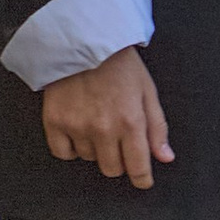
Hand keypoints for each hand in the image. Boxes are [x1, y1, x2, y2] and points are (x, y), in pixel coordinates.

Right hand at [39, 44, 173, 186]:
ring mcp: (77, 126)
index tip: (142, 180)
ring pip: (89, 159)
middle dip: (119, 160)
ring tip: (96, 123)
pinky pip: (63, 153)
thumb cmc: (119, 64)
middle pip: (112, 169)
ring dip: (95, 148)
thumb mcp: (147, 91)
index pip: (138, 167)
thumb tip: (165, 157)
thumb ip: (157, 127)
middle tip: (117, 141)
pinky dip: (71, 148)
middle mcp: (104, 129)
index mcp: (131, 122)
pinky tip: (77, 132)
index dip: (142, 178)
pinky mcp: (55, 121)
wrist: (82, 39)